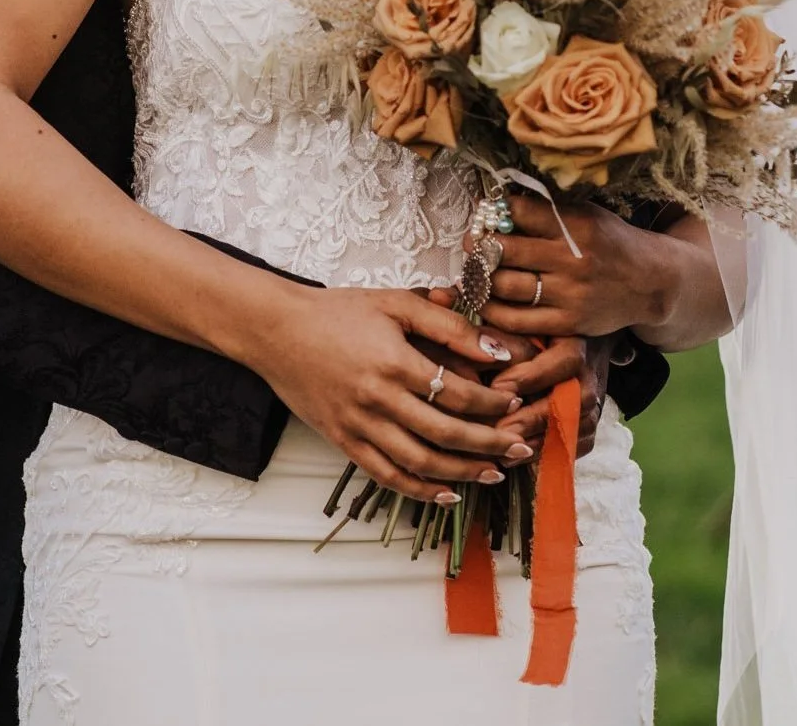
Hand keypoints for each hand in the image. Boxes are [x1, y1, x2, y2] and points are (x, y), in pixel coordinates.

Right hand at [251, 285, 530, 503]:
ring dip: (462, 474)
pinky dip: (419, 490)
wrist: (277, 330)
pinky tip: (447, 493)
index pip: (456, 393)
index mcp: (393, 362)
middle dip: (489, 445)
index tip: (514, 401)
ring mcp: (359, 426)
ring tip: (494, 474)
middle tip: (520, 448)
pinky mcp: (343, 442)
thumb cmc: (338, 311)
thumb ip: (447, 325)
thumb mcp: (395, 303)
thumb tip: (496, 349)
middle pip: (445, 435)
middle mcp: (377, 400)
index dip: (490, 402)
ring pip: (420, 464)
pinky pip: (387, 476)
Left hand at [475, 196, 673, 340]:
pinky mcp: (568, 323)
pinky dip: (492, 309)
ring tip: (474, 271)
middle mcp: (572, 259)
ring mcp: (569, 294)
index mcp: (576, 225)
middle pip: (504, 251)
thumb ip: (547, 209)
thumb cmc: (611, 242)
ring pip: (504, 286)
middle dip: (478, 245)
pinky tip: (484, 299)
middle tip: (472, 243)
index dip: (492, 211)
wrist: (652, 282)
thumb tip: (498, 201)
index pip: (518, 212)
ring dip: (479, 278)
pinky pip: (516, 319)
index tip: (483, 213)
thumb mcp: (586, 214)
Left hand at [490, 334, 614, 459]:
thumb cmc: (545, 331)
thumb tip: (476, 342)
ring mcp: (595, 404)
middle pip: (568, 403)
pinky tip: (521, 460)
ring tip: (504, 452)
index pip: (561, 361)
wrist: (584, 343)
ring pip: (571, 430)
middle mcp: (590, 376)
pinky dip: (549, 455)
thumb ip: (506, 333)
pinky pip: (575, 447)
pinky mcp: (592, 426)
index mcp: (577, 344)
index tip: (497, 387)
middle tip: (499, 430)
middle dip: (531, 419)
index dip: (529, 376)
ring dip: (537, 443)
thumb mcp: (528, 324)